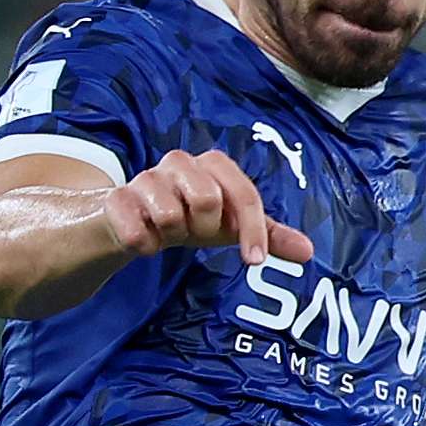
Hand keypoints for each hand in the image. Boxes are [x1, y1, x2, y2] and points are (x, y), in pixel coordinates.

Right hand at [104, 149, 316, 265]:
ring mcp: (144, 179)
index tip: (254, 262)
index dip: (252, 228)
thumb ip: (267, 236)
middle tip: (194, 232)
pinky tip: (144, 240)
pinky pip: (137, 231)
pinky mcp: (116, 200)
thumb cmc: (187, 218)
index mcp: (211, 166)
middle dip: (204, 227)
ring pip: (170, 215)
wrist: (129, 220)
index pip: (242, 194)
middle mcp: (178, 163)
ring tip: (166, 231)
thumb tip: (309, 251)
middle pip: (206, 198)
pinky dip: (145, 245)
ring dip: (171, 236)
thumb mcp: (229, 226)